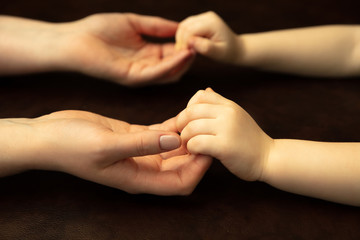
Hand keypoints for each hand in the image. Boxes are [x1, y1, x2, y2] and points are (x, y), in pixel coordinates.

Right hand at [0, 110, 211, 194]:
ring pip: (174, 147)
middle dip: (198, 149)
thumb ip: (142, 144)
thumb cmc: (71, 145)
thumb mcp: (107, 144)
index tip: (209, 146)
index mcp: (138, 178)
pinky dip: (174, 124)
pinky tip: (184, 109)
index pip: (180, 183)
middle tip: (210, 126)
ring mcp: (140, 152)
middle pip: (182, 166)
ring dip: (188, 134)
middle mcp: (143, 168)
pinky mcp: (135, 135)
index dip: (199, 169)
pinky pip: (162, 132)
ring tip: (201, 114)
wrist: (50, 135)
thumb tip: (177, 141)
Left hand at [62, 13, 194, 85]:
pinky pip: (157, 73)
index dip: (186, 46)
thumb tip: (179, 26)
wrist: (75, 39)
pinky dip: (172, 64)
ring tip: (197, 48)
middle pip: (174, 67)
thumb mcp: (134, 22)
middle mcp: (146, 67)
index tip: (199, 37)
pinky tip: (184, 53)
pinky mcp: (132, 77)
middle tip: (202, 45)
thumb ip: (156, 26)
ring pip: (170, 73)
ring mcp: (140, 74)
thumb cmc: (99, 29)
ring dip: (184, 62)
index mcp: (147, 55)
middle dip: (189, 57)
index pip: (172, 54)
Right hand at [176, 11, 237, 62]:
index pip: (190, 31)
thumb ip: (205, 47)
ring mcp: (203, 17)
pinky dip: (184, 36)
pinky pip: (186, 27)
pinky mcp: (200, 20)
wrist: (236, 48)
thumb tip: (190, 42)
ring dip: (181, 38)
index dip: (184, 43)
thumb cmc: (228, 52)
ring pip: (183, 26)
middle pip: (184, 26)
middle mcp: (207, 16)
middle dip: (181, 40)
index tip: (184, 55)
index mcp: (212, 23)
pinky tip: (187, 46)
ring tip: (185, 51)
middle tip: (182, 54)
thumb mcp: (219, 53)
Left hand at [176, 88, 272, 180]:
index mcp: (229, 105)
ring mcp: (227, 128)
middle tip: (182, 135)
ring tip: (189, 146)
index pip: (200, 96)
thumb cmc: (249, 140)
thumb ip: (219, 104)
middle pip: (191, 111)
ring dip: (185, 139)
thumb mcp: (236, 116)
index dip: (188, 108)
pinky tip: (197, 153)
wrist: (269, 158)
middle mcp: (228, 113)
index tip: (189, 122)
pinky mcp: (225, 146)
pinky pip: (196, 143)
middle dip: (180, 124)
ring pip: (191, 128)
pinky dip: (192, 149)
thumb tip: (206, 90)